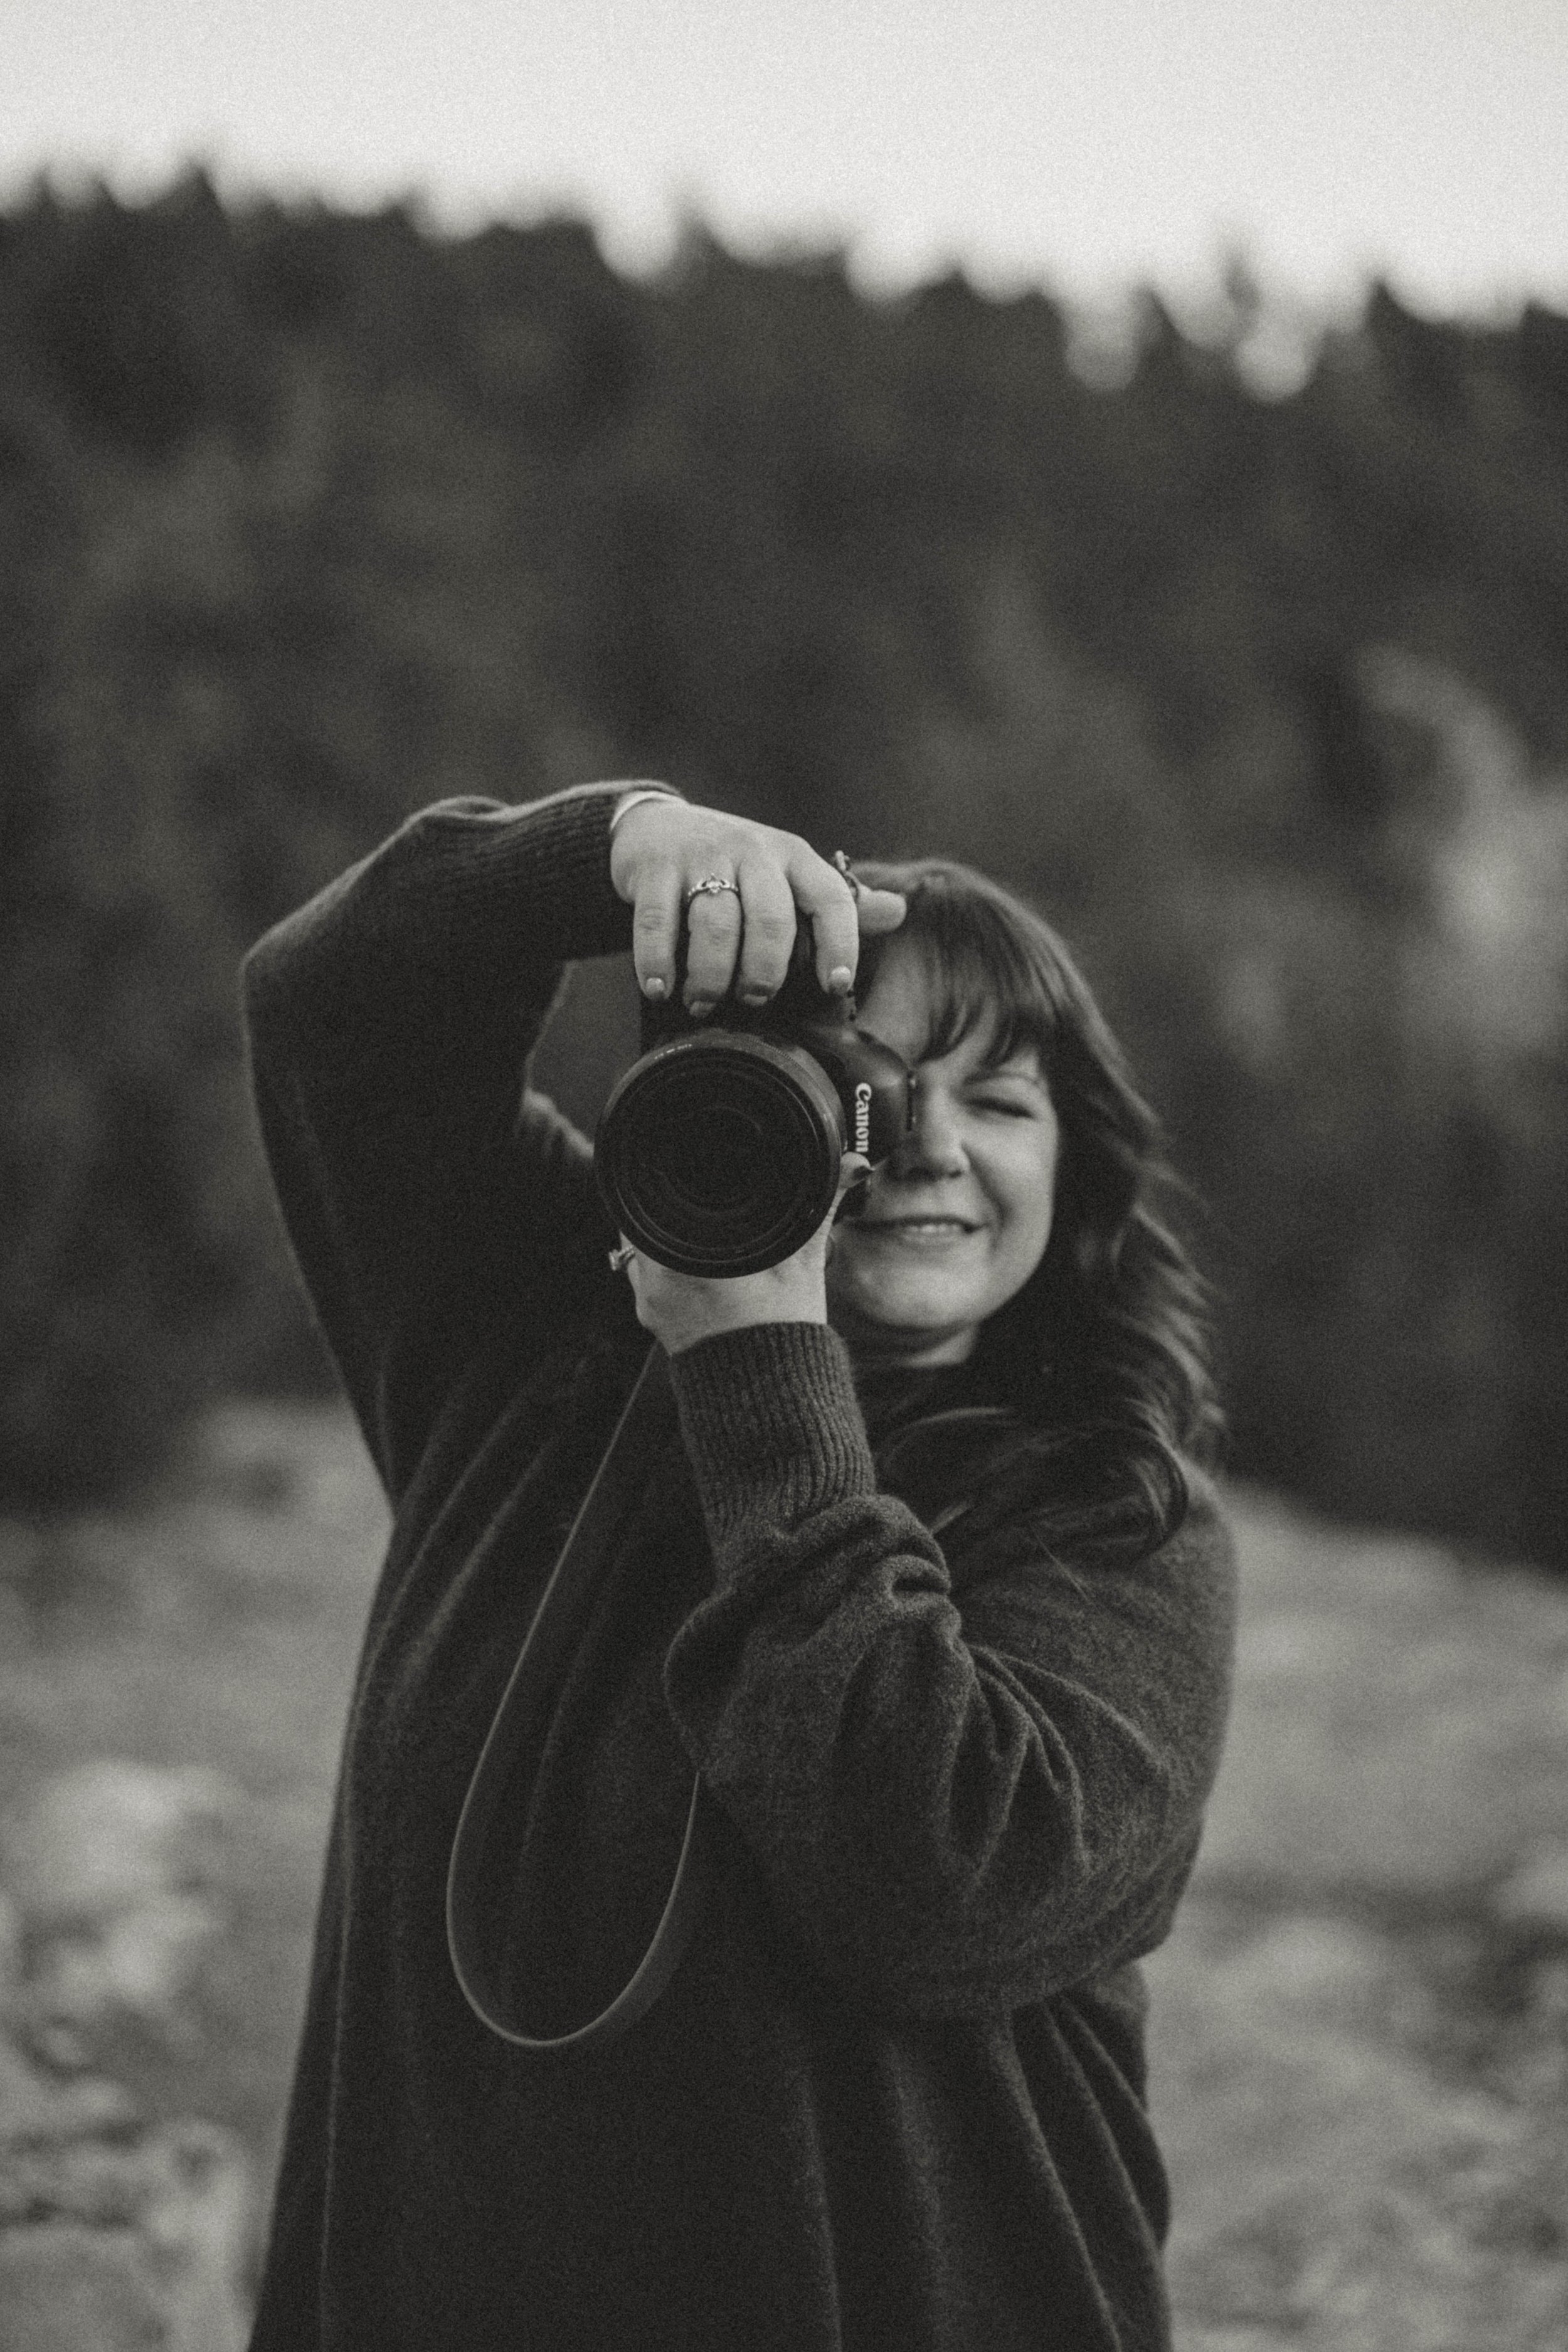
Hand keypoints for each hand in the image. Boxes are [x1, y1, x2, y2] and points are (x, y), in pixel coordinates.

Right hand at [608, 798, 905, 1013]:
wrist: (659, 827)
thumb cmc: (735, 865)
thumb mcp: (789, 876)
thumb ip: (838, 902)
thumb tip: (898, 911)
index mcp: (795, 858)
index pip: (831, 899)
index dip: (840, 944)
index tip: (836, 986)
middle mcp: (754, 852)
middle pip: (772, 919)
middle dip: (766, 971)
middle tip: (754, 1001)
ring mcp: (703, 857)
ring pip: (717, 925)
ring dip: (712, 976)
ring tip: (703, 1002)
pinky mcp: (657, 867)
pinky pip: (659, 920)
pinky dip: (659, 961)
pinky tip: (660, 988)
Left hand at [623, 1156, 867, 1355]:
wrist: (766, 1401)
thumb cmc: (782, 1336)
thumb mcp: (802, 1265)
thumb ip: (819, 1207)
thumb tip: (847, 1167)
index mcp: (686, 1258)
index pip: (658, 1192)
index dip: (672, 1171)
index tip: (686, 1161)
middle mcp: (656, 1279)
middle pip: (646, 1215)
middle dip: (671, 1199)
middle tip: (697, 1187)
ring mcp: (648, 1302)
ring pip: (643, 1245)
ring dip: (665, 1231)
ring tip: (699, 1223)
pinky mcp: (652, 1318)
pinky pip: (647, 1273)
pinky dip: (666, 1260)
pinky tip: (695, 1259)